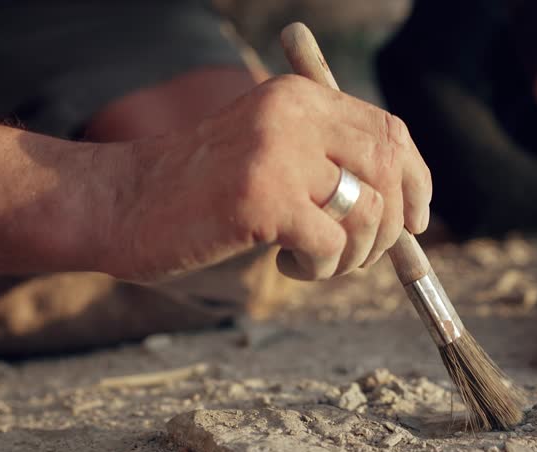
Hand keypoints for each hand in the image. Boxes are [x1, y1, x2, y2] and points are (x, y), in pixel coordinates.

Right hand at [99, 75, 431, 281]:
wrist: (118, 202)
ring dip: (355, 254)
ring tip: (316, 261)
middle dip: (393, 225)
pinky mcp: (261, 199)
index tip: (418, 219)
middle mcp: (293, 115)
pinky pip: (332, 244)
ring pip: (368, 211)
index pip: (389, 131)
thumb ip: (324, 161)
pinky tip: (287, 265)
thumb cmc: (195, 189)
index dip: (417, 179)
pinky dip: (321, 267)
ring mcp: (277, 154)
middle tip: (360, 255)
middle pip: (390, 168)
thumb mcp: (265, 152)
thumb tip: (402, 204)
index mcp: (298, 98)